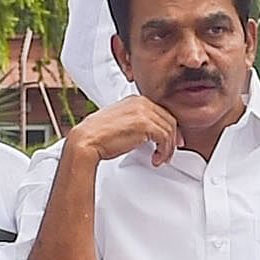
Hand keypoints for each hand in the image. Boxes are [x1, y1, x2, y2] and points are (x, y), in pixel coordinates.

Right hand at [65, 94, 179, 171]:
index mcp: (135, 100)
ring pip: (169, 129)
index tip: (170, 140)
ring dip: (168, 148)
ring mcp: (143, 112)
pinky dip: (164, 151)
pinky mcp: (145, 124)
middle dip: (173, 138)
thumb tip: (149, 134)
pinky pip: (165, 138)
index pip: (161, 112)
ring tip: (161, 158)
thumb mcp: (120, 123)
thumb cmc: (98, 136)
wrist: (87, 141)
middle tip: (169, 152)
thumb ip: (135, 122)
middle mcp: (141, 102)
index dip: (168, 128)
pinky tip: (156, 158)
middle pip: (169, 119)